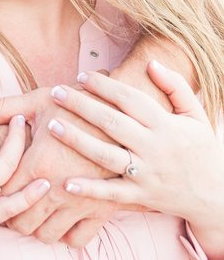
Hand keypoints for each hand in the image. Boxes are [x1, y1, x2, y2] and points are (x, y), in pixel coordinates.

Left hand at [0, 88, 117, 245]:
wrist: (131, 119)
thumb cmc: (82, 106)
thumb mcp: (42, 100)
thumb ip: (6, 106)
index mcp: (37, 165)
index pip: (2, 195)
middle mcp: (56, 190)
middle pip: (20, 223)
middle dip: (11, 216)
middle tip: (11, 204)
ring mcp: (80, 204)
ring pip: (46, 236)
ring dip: (37, 227)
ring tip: (34, 213)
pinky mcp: (101, 212)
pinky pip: (77, 240)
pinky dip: (66, 234)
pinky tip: (60, 219)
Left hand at [48, 62, 223, 236]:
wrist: (217, 196)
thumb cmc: (201, 150)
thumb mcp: (195, 116)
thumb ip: (175, 87)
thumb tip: (151, 63)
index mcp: (165, 125)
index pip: (130, 99)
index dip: (104, 86)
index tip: (81, 75)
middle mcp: (154, 148)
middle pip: (112, 123)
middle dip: (81, 106)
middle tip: (56, 92)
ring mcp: (147, 173)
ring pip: (107, 155)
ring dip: (77, 140)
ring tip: (52, 125)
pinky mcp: (141, 196)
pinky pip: (112, 193)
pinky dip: (90, 189)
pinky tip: (66, 182)